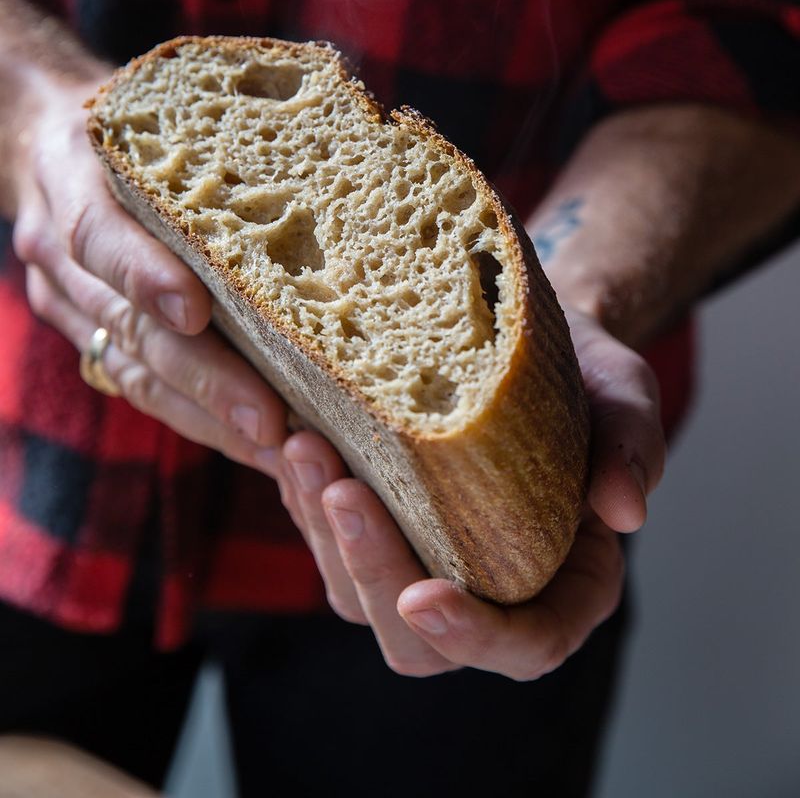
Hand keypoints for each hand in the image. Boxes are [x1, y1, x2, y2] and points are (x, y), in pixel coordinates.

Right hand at [11, 76, 287, 466]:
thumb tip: (335, 130)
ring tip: (280, 451)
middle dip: (206, 378)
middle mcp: (60, 251)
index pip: (100, 234)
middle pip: (132, 326)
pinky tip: (259, 447)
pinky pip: (143, 388)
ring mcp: (68, 300)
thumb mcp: (157, 103)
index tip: (196, 312)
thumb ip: (217, 134)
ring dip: (212, 417)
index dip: (147, 275)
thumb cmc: (132, 116)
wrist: (46, 137)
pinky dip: (203, 419)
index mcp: (73, 179)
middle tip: (270, 420)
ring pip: (139, 372)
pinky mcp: (89, 335)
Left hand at [274, 306, 664, 677]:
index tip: (423, 596)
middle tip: (342, 492)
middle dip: (373, 576)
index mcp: (569, 583)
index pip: (527, 644)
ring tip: (304, 448)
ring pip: (361, 600)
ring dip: (324, 536)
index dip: (473, 636)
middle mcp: (493, 594)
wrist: (526, 341)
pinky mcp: (383, 530)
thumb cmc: (586, 375)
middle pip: (421, 644)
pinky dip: (307, 502)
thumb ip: (633, 446)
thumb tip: (624, 511)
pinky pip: (333, 547)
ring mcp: (430, 566)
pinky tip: (296, 442)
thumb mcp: (624, 393)